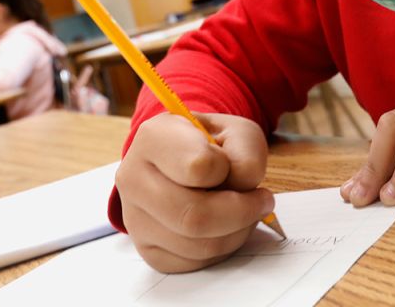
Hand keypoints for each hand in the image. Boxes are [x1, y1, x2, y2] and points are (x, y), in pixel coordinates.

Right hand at [116, 113, 273, 272]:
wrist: (184, 159)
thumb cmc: (211, 144)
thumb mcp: (237, 131)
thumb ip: (247, 154)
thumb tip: (243, 191)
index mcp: (152, 138)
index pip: (198, 167)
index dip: (226, 168)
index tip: (229, 164)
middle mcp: (133, 178)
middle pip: (193, 216)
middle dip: (241, 213)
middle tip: (260, 201)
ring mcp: (135, 218)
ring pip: (196, 245)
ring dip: (236, 232)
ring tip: (245, 212)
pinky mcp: (147, 249)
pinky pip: (193, 263)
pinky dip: (221, 249)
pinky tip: (225, 228)